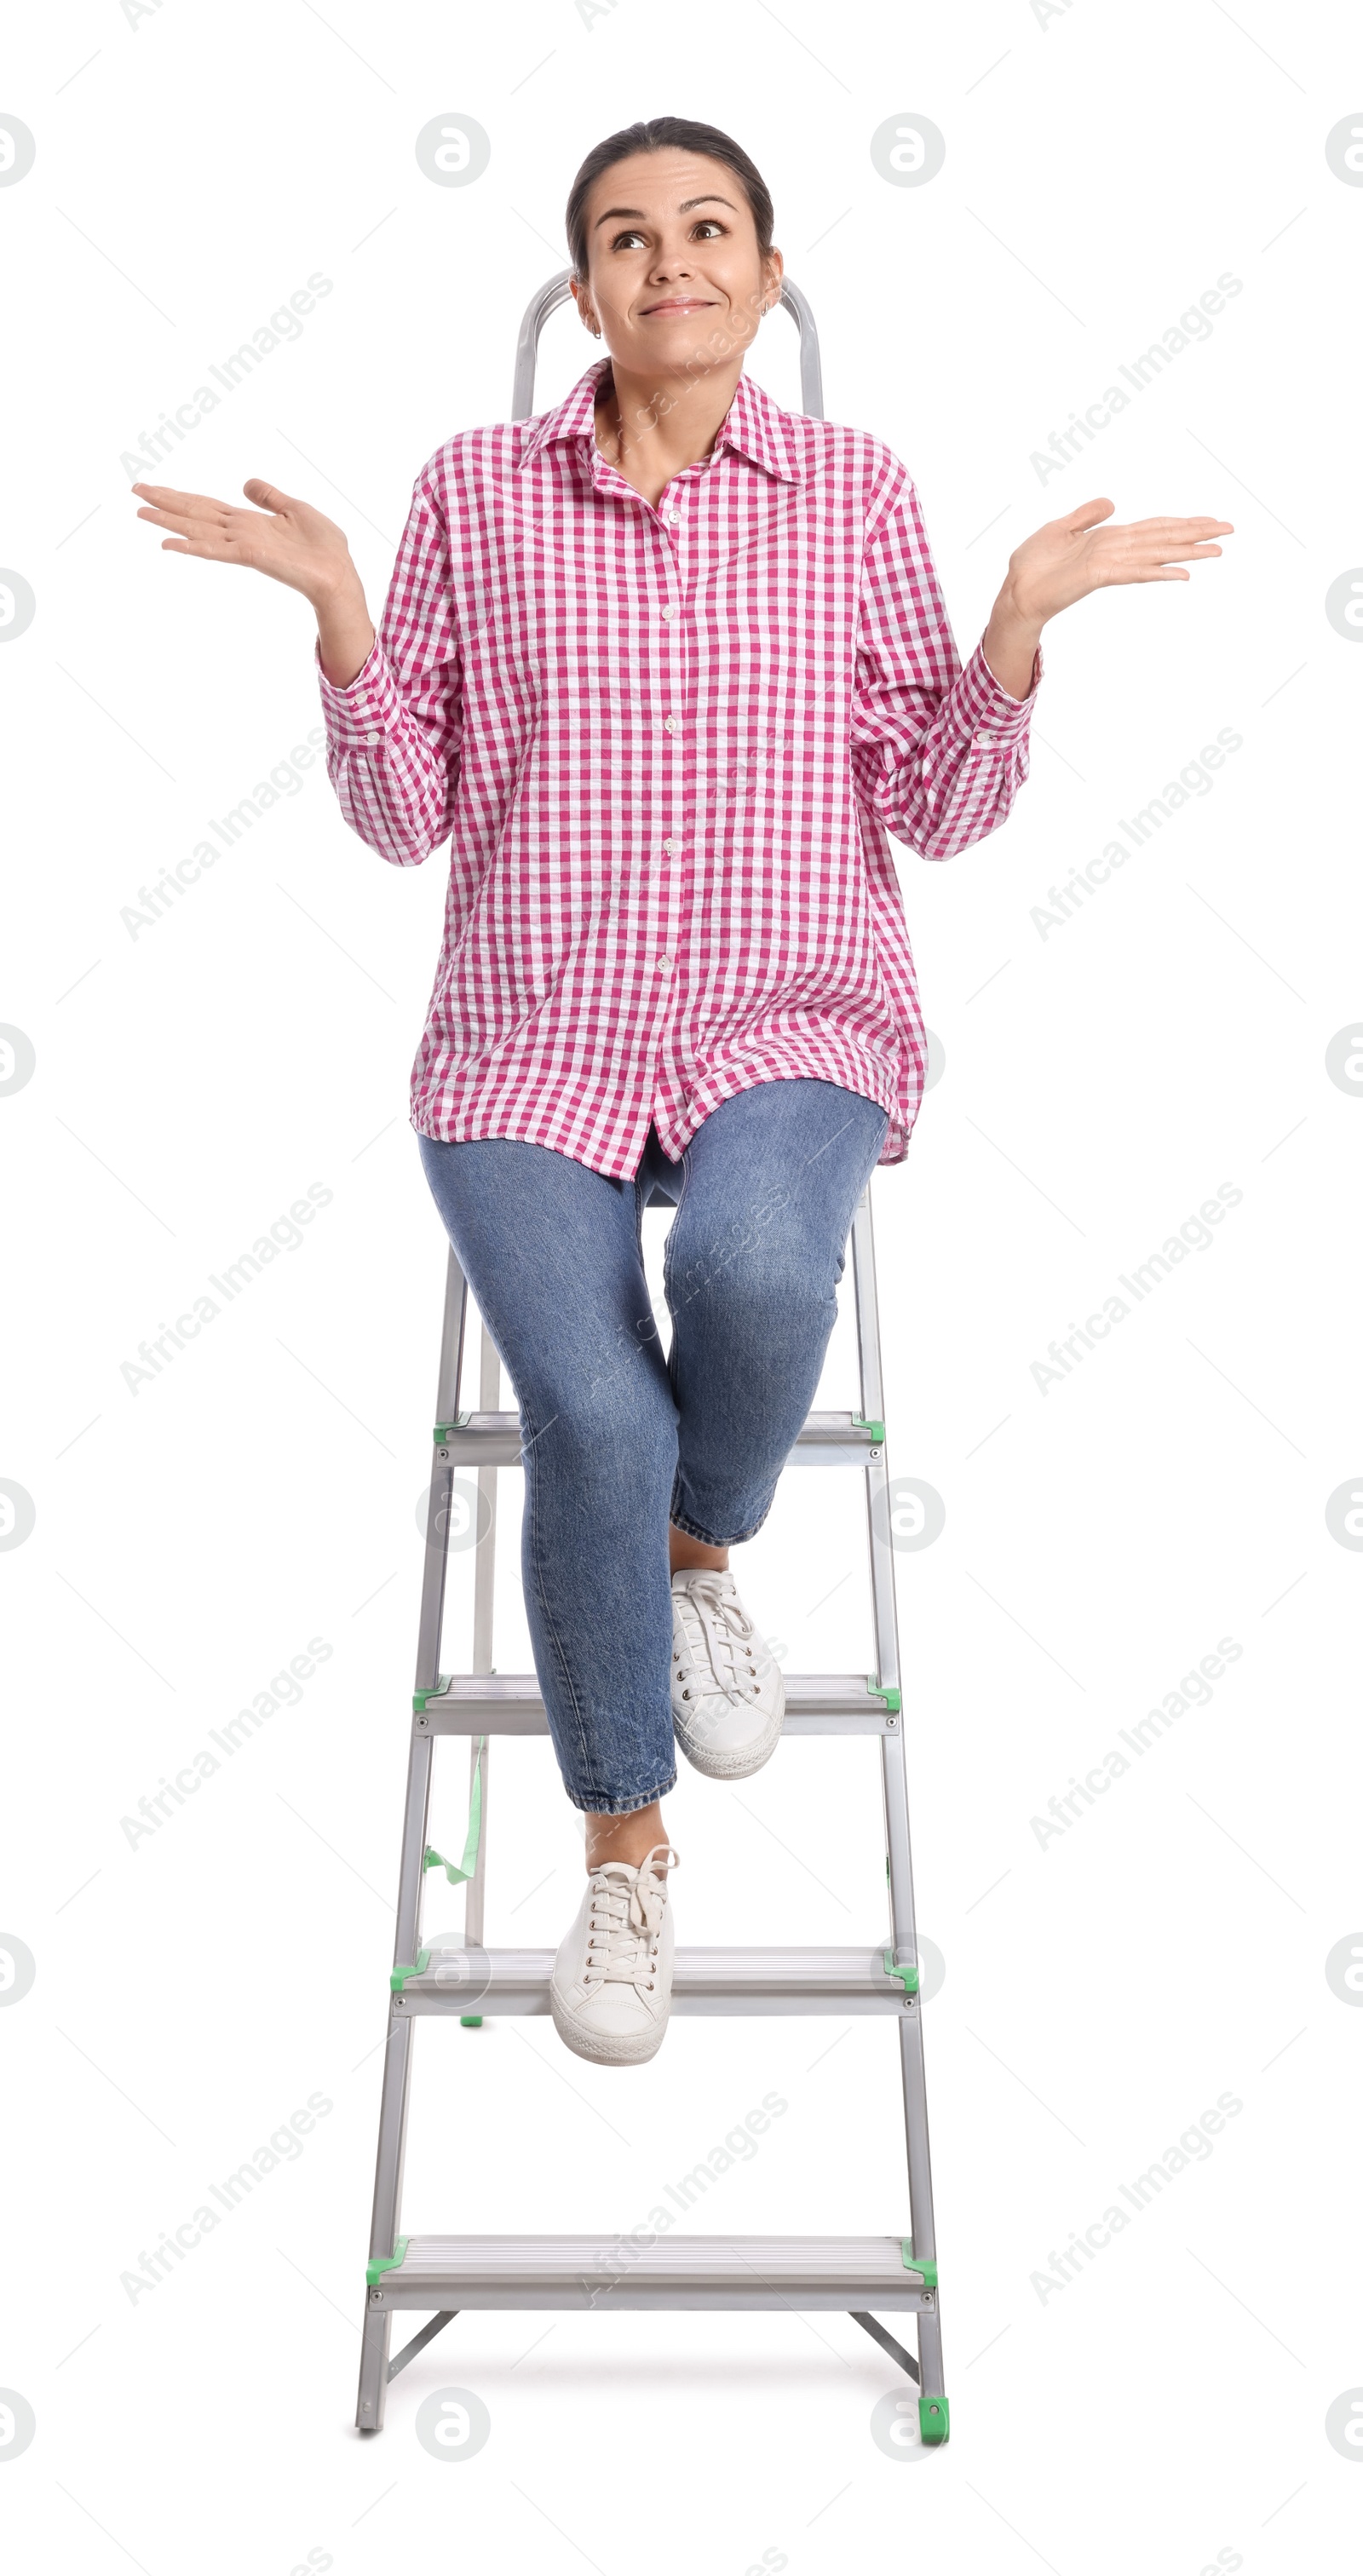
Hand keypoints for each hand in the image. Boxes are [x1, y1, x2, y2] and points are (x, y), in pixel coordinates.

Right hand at [133, 477, 375, 685]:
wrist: (339, 573)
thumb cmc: (323, 548)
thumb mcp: (296, 509)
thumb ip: (269, 497)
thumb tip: (246, 483)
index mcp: (248, 522)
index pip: (206, 506)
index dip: (180, 496)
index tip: (154, 488)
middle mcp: (239, 532)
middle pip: (195, 513)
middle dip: (165, 502)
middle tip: (134, 492)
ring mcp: (242, 545)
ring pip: (198, 528)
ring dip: (168, 520)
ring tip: (140, 512)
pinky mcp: (251, 555)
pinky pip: (216, 550)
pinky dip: (193, 546)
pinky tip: (170, 544)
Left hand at [980, 497, 1233, 696]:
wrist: (1014, 592)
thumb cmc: (1032, 567)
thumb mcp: (1059, 529)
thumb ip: (1086, 516)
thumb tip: (1113, 503)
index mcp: (1109, 539)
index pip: (1153, 528)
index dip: (1181, 523)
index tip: (1209, 520)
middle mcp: (1116, 551)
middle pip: (1164, 538)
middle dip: (1197, 534)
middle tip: (1231, 530)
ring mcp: (1110, 564)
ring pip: (1157, 554)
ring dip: (1188, 552)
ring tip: (1218, 549)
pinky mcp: (1099, 576)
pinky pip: (1134, 572)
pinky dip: (1158, 572)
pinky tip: (1182, 575)